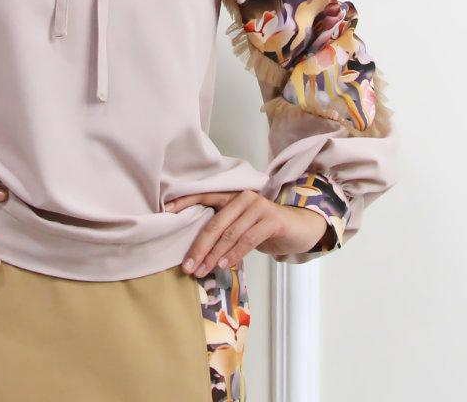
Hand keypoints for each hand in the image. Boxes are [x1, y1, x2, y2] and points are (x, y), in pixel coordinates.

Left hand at [164, 189, 329, 275]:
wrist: (300, 228)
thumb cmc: (265, 228)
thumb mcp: (242, 226)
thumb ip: (224, 230)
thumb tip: (196, 251)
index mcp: (232, 196)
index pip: (204, 196)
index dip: (185, 202)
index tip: (166, 213)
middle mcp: (243, 197)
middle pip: (214, 223)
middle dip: (198, 246)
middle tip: (187, 266)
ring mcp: (258, 207)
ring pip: (229, 233)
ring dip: (214, 255)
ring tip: (202, 271)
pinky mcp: (271, 219)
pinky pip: (248, 239)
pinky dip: (234, 254)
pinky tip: (224, 265)